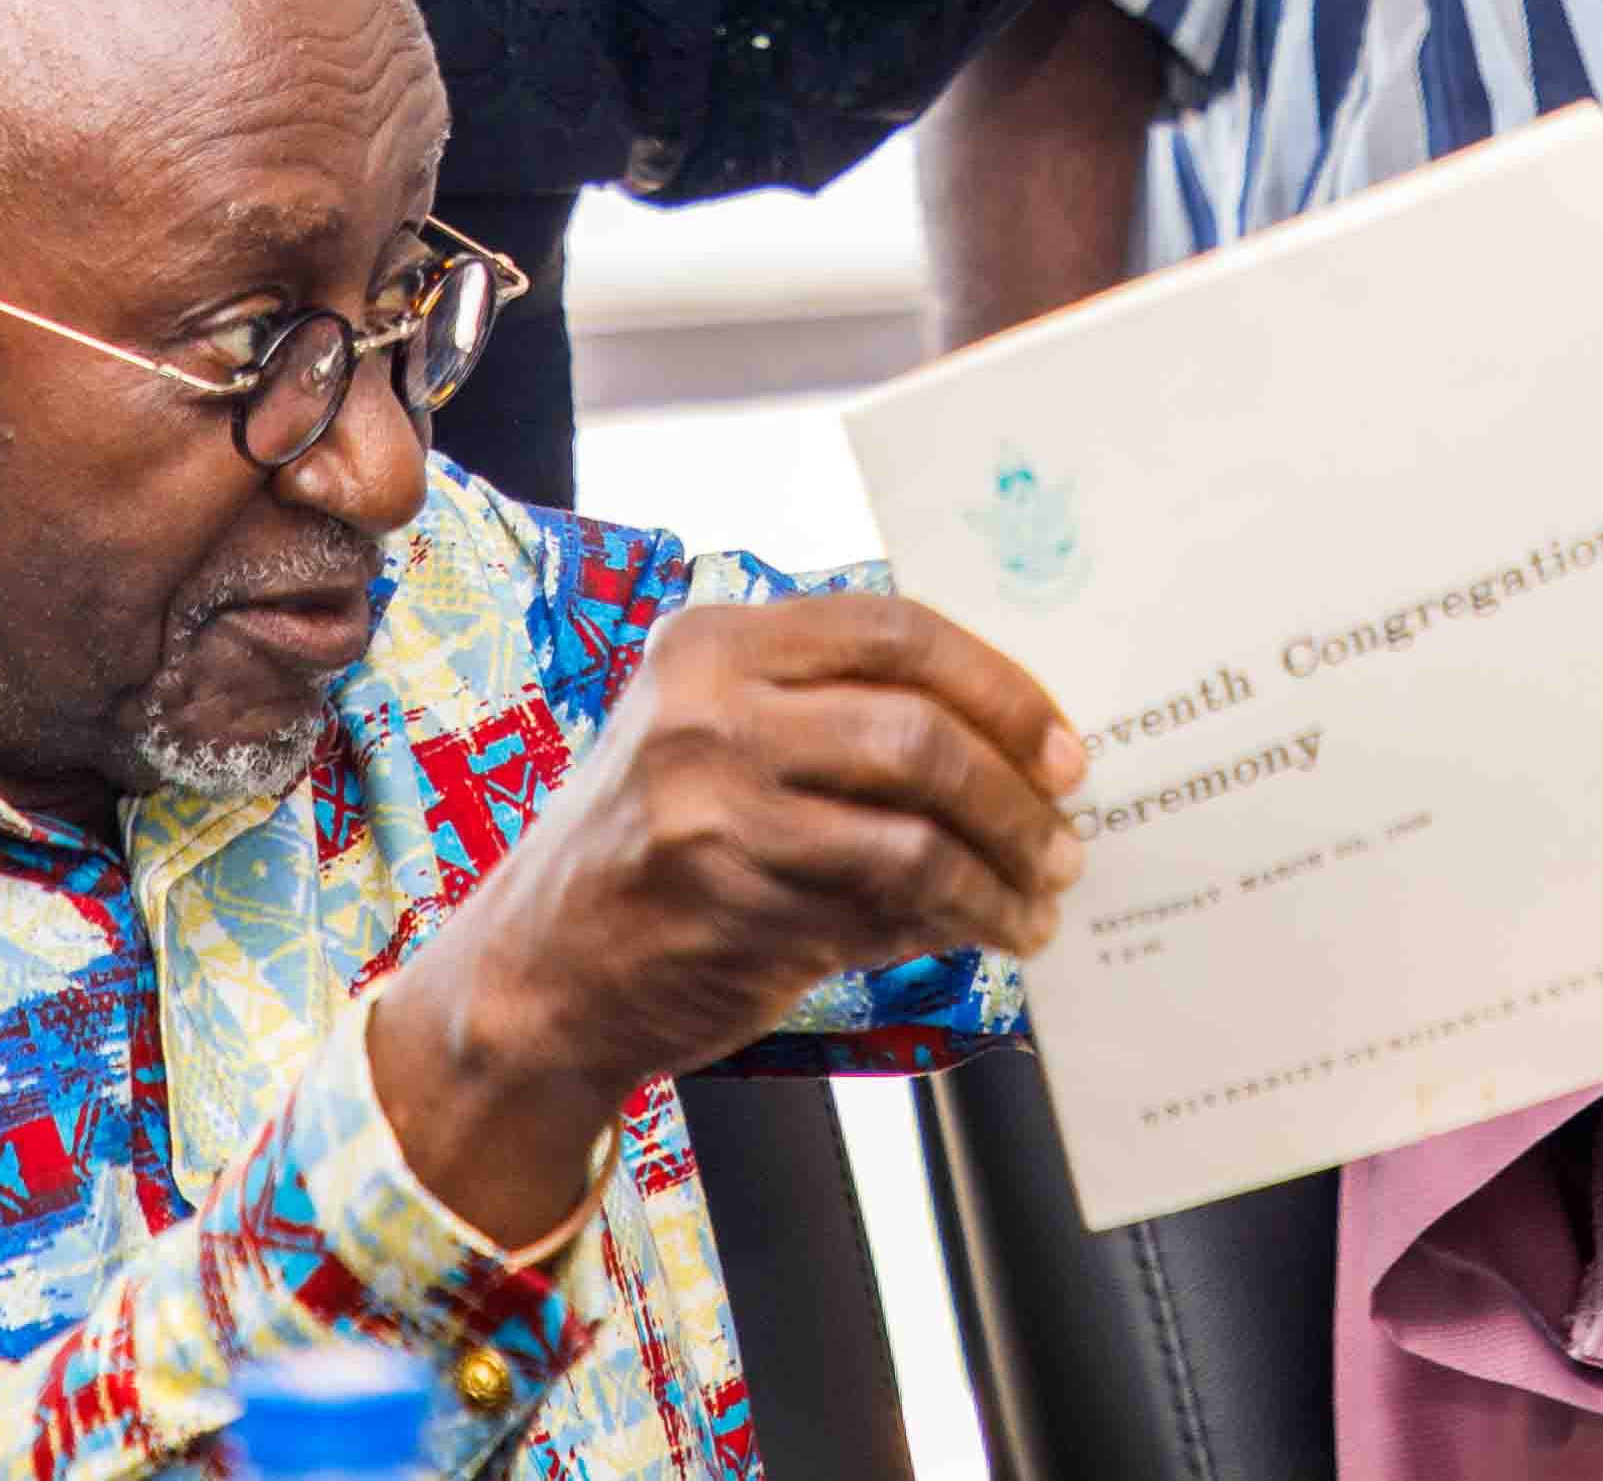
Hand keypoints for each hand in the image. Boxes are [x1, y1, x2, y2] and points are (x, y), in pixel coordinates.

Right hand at [368, 594, 1086, 1239]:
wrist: (536, 974)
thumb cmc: (647, 853)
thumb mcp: (713, 743)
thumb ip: (832, 719)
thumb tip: (1007, 748)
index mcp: (713, 641)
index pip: (894, 628)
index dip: (998, 685)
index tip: (1059, 742)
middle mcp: (708, 707)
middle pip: (919, 726)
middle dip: (1018, 786)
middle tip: (1066, 829)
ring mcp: (715, 802)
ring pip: (918, 821)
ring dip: (1004, 867)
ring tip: (1039, 896)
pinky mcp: (734, 897)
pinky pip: (888, 899)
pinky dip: (960, 918)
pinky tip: (987, 932)